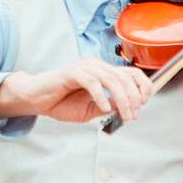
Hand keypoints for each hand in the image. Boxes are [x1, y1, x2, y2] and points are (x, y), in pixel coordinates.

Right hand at [0, 59, 153, 124]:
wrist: (37, 100)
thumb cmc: (62, 103)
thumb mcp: (91, 110)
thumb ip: (109, 107)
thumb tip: (126, 108)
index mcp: (104, 73)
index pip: (132, 74)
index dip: (143, 87)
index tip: (144, 104)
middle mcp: (97, 66)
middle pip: (125, 77)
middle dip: (134, 98)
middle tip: (133, 115)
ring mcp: (85, 67)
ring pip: (112, 80)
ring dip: (122, 100)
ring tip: (124, 115)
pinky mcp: (72, 72)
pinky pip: (92, 82)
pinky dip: (101, 96)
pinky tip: (104, 109)